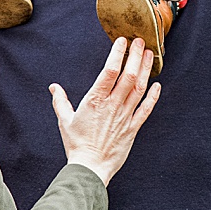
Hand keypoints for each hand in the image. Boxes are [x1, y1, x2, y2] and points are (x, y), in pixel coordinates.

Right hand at [50, 37, 160, 185]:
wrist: (90, 168)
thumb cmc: (76, 144)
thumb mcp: (64, 120)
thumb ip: (60, 101)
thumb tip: (54, 87)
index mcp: (95, 100)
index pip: (109, 71)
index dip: (118, 54)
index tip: (122, 42)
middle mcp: (112, 105)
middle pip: (128, 76)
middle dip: (135, 56)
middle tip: (140, 41)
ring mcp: (124, 116)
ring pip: (139, 89)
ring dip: (145, 70)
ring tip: (149, 54)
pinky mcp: (133, 128)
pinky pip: (146, 110)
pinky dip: (153, 96)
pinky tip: (157, 85)